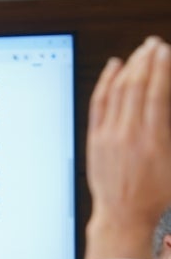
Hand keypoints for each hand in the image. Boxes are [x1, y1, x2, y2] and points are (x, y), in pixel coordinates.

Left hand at [84, 36, 170, 258]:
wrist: (123, 214)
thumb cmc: (153, 193)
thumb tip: (162, 103)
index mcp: (153, 139)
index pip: (156, 92)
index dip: (161, 68)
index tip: (165, 51)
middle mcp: (128, 134)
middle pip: (136, 86)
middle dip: (146, 61)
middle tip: (154, 45)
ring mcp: (108, 136)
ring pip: (117, 91)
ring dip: (129, 67)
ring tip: (139, 52)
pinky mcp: (95, 140)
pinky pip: (98, 104)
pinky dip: (106, 83)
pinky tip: (114, 68)